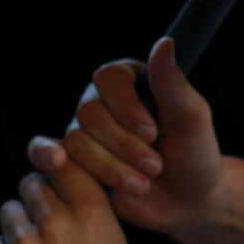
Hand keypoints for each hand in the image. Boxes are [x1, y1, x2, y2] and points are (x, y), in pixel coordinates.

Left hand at [0, 157, 141, 243]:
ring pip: (8, 211)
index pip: (66, 165)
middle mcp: (59, 222)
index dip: (60, 170)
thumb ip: (96, 221)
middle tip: (43, 221)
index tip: (58, 181)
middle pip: (31, 183)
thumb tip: (76, 203)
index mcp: (94, 214)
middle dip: (36, 198)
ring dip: (15, 225)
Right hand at [27, 36, 225, 240]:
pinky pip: (48, 155)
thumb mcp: (192, 118)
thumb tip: (165, 42)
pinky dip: (53, 159)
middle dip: (124, 145)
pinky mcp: (73, 162)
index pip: (109, 78)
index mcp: (129, 80)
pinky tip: (65, 167)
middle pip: (88, 113)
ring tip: (143, 183)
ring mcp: (83, 132)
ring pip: (76, 142)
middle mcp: (100, 101)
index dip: (126, 107)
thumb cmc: (195, 154)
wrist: (187, 200)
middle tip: (155, 166)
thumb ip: (173, 83)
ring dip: (112, 167)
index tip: (152, 132)